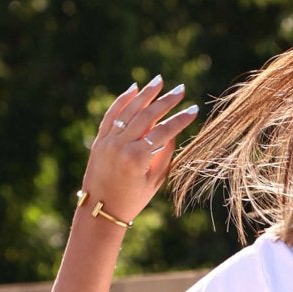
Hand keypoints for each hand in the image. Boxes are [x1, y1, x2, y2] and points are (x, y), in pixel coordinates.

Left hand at [78, 72, 198, 225]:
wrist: (101, 210)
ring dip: (145, 94)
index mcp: (137, 158)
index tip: (193, 109)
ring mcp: (108, 141)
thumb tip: (173, 132)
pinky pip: (111, 115)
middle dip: (165, 101)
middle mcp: (121, 146)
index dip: (180, 120)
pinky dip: (122, 101)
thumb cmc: (133, 199)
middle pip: (147, 116)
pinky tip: (134, 89)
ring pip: (129, 110)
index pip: (164, 132)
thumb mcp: (154, 181)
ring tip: (159, 81)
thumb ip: (165, 155)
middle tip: (180, 89)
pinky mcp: (99, 139)